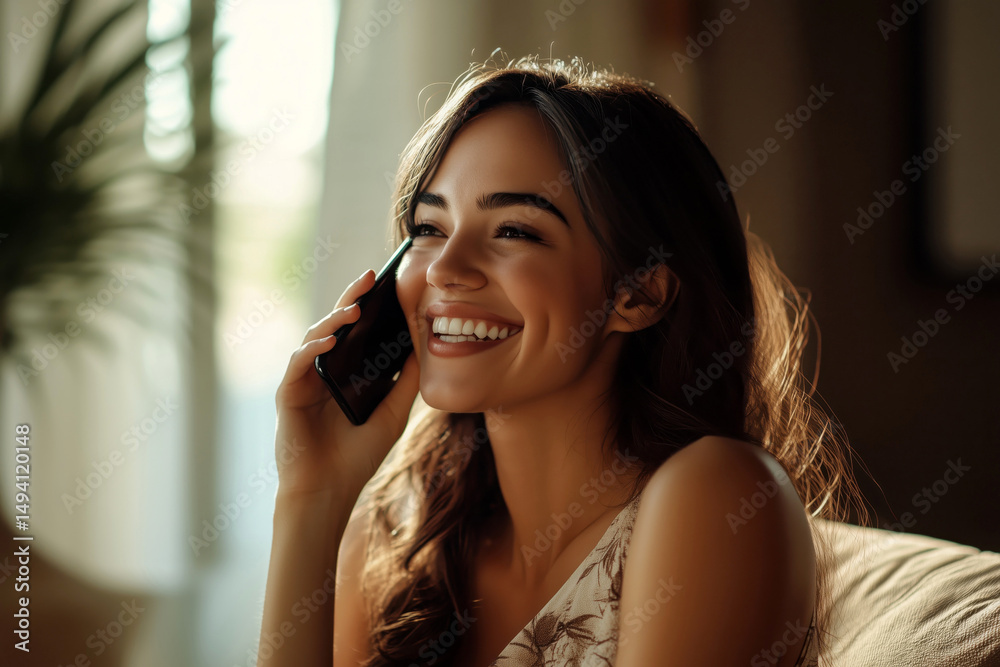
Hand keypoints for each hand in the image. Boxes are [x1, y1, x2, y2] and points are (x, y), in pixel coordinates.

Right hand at [272, 269, 420, 503]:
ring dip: (333, 321)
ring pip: (314, 338)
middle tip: (368, 277)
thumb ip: (404, 382)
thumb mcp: (392, 414)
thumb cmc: (357, 456)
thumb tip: (421, 348)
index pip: (355, 331)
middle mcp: (322, 372)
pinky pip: (298, 365)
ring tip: (354, 309)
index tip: (386, 282)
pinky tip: (329, 341)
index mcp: (344, 373)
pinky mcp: (289, 396)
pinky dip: (311, 350)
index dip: (367, 305)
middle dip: (350, 298)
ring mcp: (304, 381)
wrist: (329, 492)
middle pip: (334, 326)